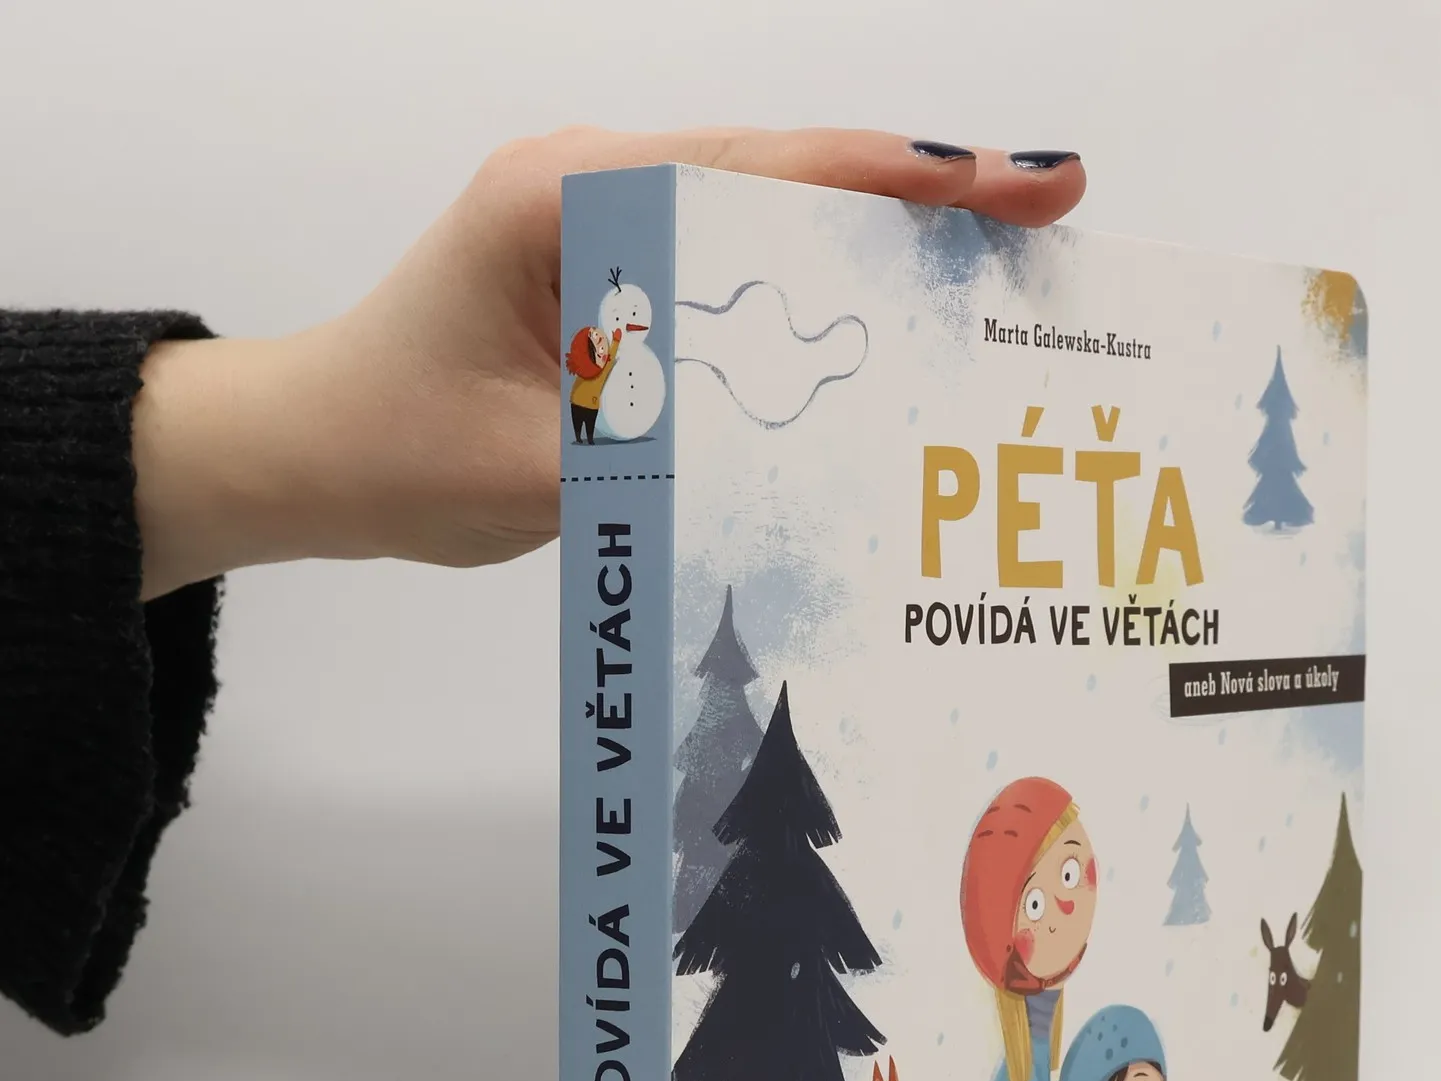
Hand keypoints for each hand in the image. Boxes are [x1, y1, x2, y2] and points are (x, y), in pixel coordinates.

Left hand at [133, 128, 1085, 599]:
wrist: (315, 451)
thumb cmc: (395, 447)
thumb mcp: (537, 470)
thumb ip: (666, 452)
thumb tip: (803, 455)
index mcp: (564, 199)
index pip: (756, 173)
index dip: (893, 180)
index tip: (1004, 182)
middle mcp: (596, 187)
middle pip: (786, 173)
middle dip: (921, 191)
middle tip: (1047, 208)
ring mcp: (612, 226)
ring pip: (774, 214)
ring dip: (883, 239)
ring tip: (999, 264)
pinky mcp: (624, 279)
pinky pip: (742, 268)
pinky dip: (825, 287)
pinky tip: (896, 319)